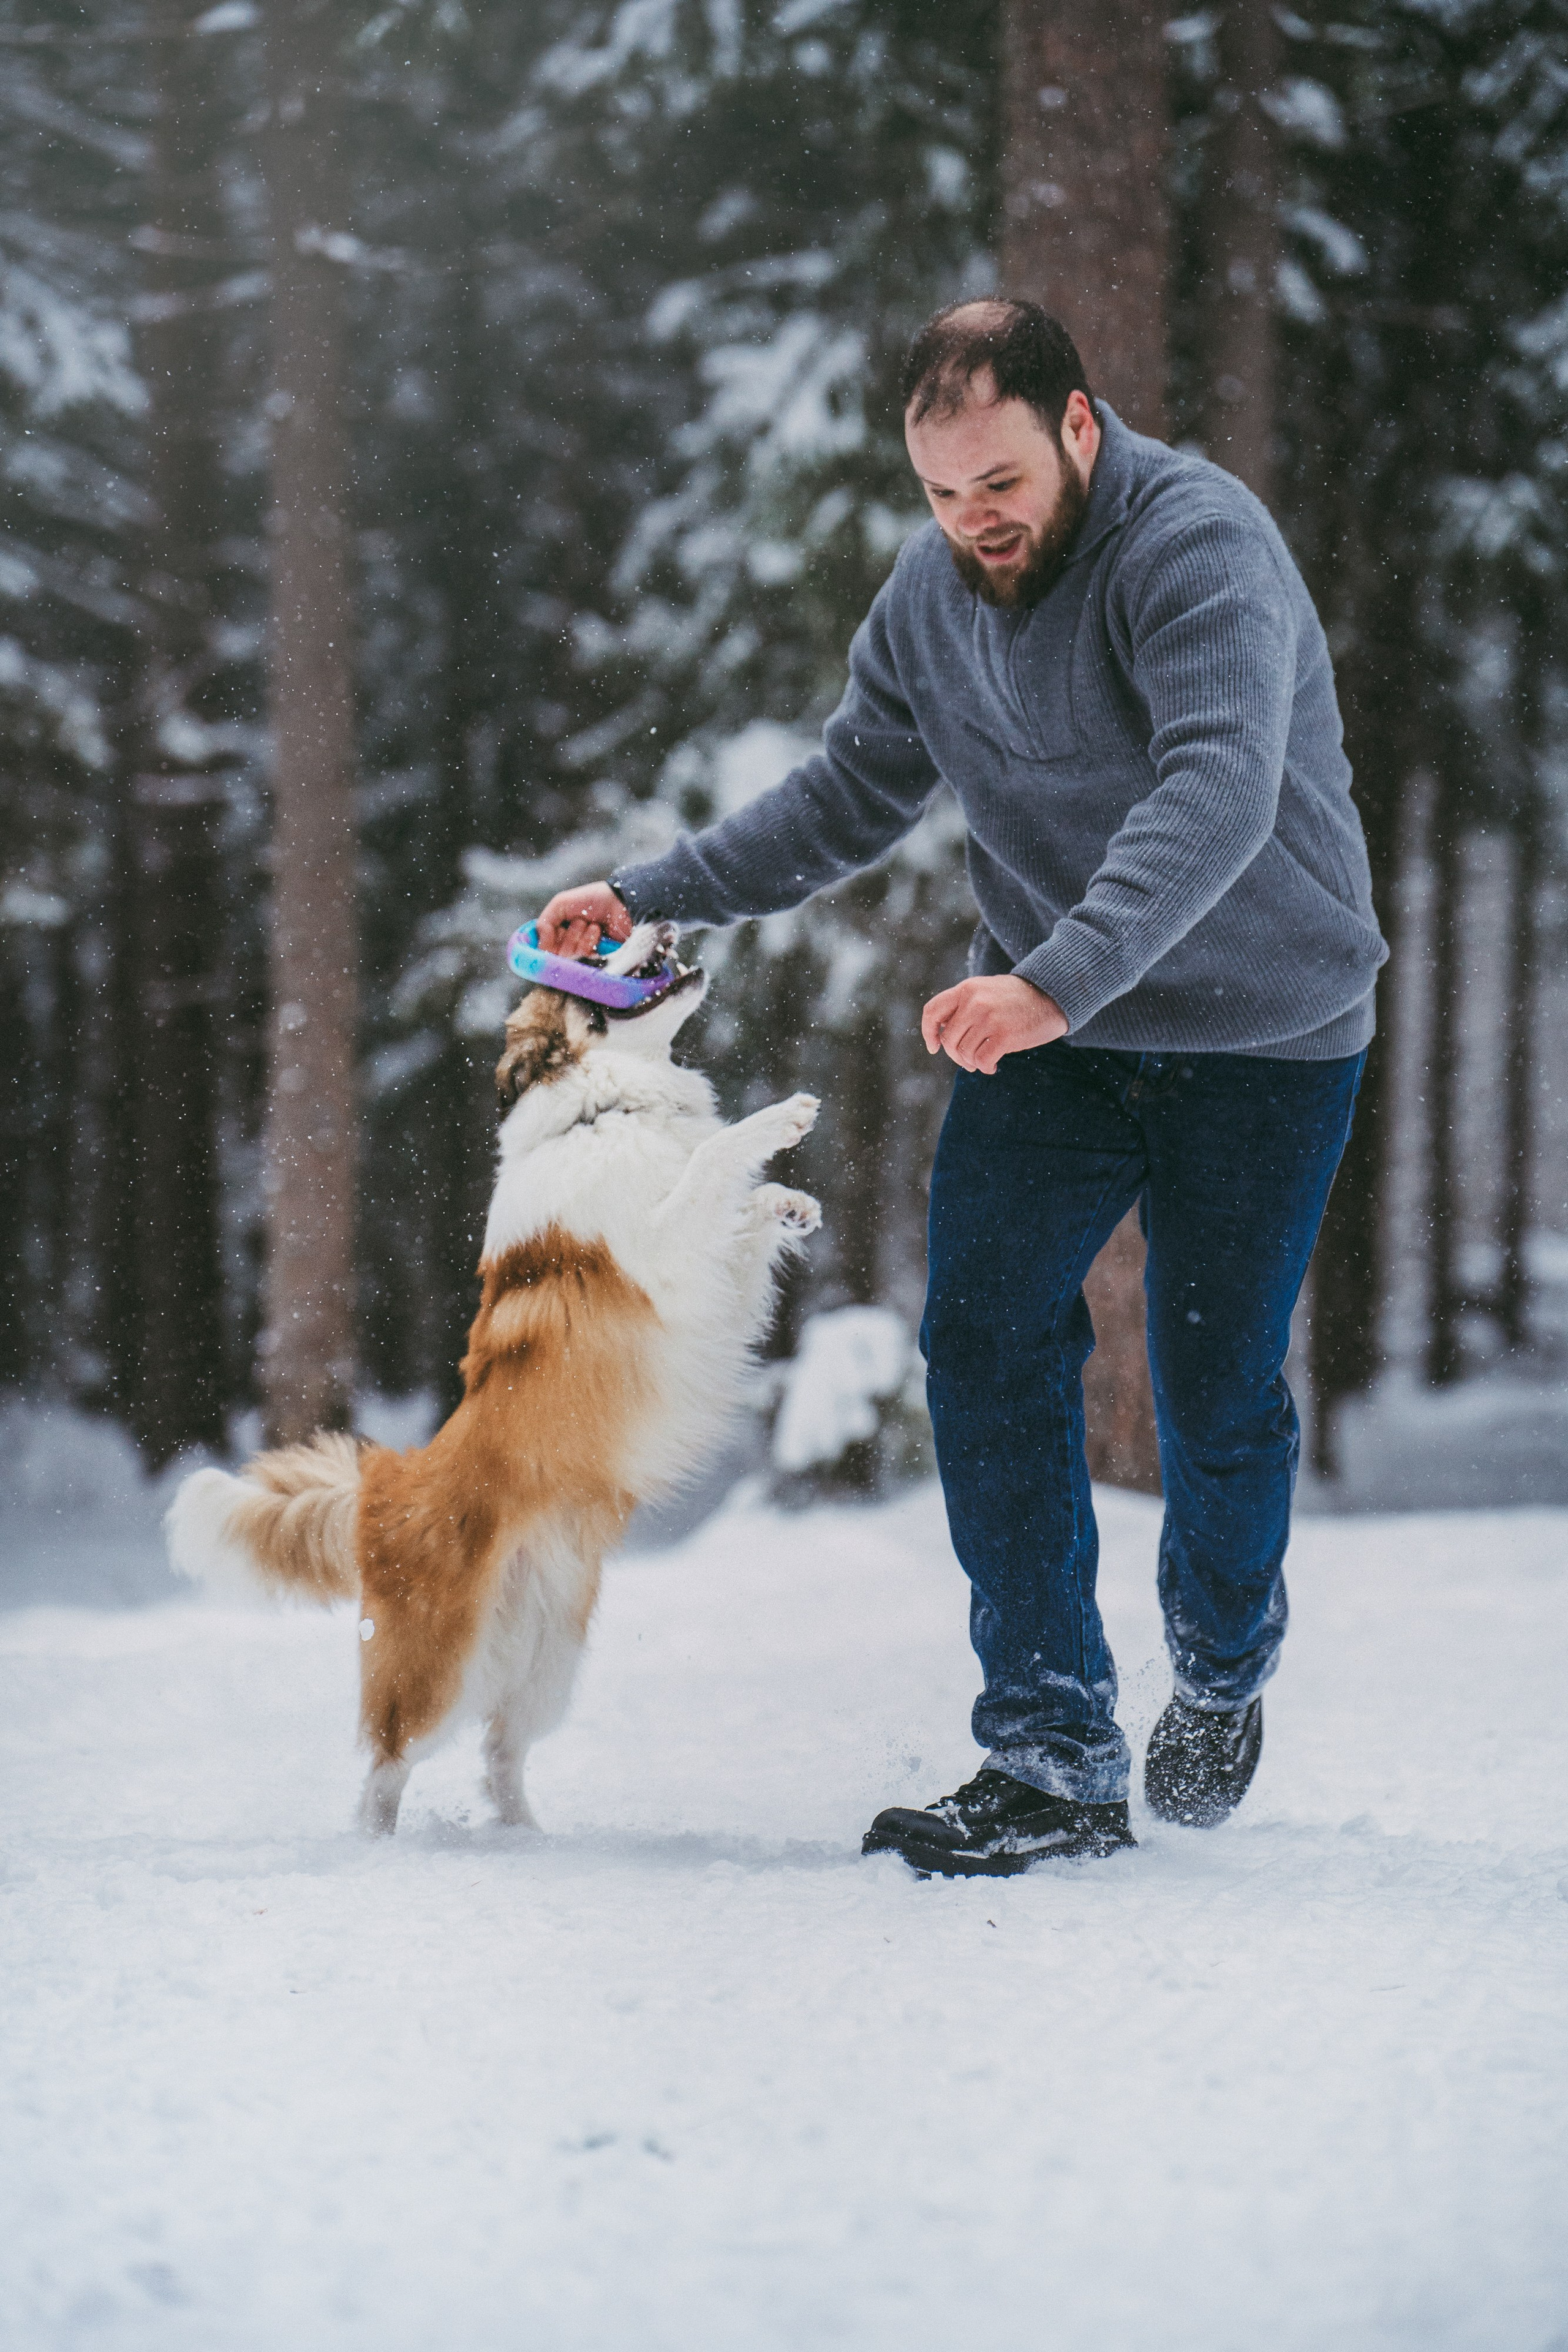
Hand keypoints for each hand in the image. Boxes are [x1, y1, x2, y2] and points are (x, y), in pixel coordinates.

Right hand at [536, 881, 632, 956]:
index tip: (551, 933)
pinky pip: (584, 954)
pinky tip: (598, 930)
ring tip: (591, 922)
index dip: (544, 941)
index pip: (542, 944)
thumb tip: (541, 946)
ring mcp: (581, 948)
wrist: (621, 902)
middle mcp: (567, 940)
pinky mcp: (595, 955)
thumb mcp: (561, 903)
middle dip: (565, 934)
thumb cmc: (592, 899)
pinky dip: (590, 939)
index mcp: (557, 927)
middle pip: (553, 951)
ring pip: (568, 953)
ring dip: (578, 934)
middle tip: (578, 921)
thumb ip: (544, 922)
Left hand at [921, 975, 1066, 1074]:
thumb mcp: (986, 991)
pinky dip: (985, 1068)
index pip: (932, 1011)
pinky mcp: (1004, 1035)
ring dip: (972, 1062)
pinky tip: (993, 1066)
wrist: (1052, 995)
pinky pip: (982, 1060)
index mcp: (967, 989)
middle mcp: (974, 1002)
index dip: (928, 1033)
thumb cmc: (1017, 998)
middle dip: (955, 1055)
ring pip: (964, 1052)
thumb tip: (942, 1035)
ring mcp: (989, 1018)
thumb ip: (964, 1006)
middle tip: (968, 1060)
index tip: (934, 1047)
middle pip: (948, 1039)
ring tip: (983, 1061)